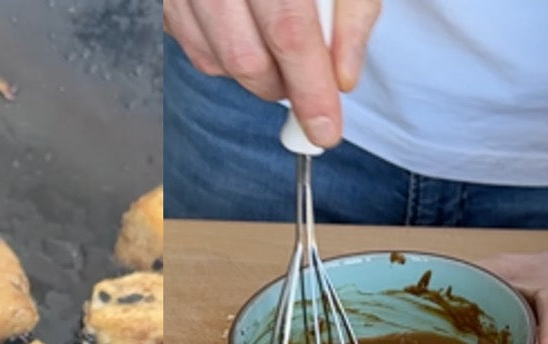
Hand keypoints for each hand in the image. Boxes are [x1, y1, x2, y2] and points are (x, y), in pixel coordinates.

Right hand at [163, 0, 381, 146]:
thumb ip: (352, 11)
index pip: (290, 33)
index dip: (310, 88)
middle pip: (248, 58)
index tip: (326, 129)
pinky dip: (226, 59)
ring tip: (281, 54)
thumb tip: (343, 76)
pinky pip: (195, 48)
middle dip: (283, 88)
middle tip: (310, 89)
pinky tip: (248, 37)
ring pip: (218, 61)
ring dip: (256, 75)